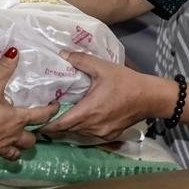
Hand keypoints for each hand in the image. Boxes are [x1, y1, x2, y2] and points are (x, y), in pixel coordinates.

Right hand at [0, 48, 57, 161]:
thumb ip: (3, 69)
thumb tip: (15, 51)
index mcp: (17, 119)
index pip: (40, 116)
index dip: (51, 111)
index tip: (57, 107)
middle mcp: (12, 137)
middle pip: (30, 141)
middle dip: (32, 136)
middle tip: (30, 130)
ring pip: (15, 154)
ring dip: (17, 150)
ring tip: (14, 145)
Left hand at [39, 51, 159, 139]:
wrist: (151, 98)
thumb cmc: (126, 82)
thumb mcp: (103, 67)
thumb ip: (81, 60)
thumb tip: (63, 54)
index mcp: (89, 111)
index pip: (61, 124)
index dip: (48, 124)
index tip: (36, 121)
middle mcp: (93, 126)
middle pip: (68, 130)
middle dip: (55, 126)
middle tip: (43, 118)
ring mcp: (102, 133)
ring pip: (79, 133)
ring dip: (69, 128)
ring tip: (58, 118)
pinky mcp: (110, 135)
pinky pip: (90, 135)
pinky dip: (82, 129)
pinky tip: (80, 120)